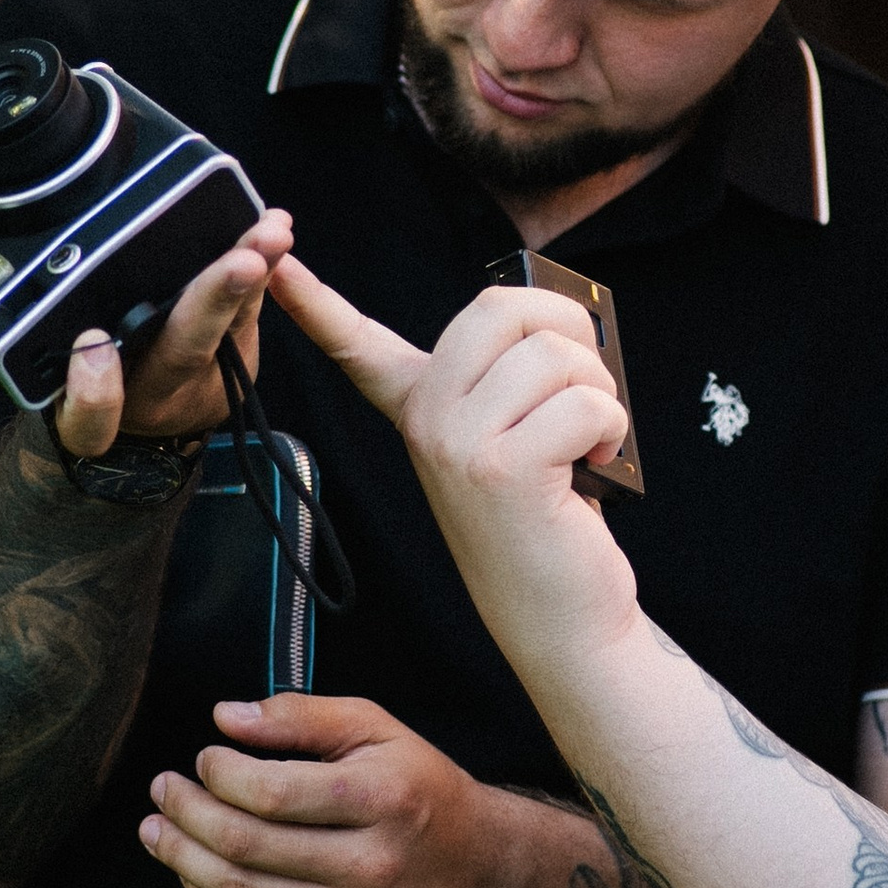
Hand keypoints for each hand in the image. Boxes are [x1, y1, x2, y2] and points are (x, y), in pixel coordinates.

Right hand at [0, 134, 294, 454]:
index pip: (85, 419)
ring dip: (252, 276)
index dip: (92, 394)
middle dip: (208, 307)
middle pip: (176, 357)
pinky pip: (251, 312)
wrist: (127, 423)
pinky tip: (273, 228)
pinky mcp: (231, 354)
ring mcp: (192, 378)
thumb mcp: (3, 314)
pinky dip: (264, 268)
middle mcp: (140, 395)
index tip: (92, 352)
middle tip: (241, 260)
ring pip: (226, 334)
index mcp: (78, 397)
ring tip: (270, 229)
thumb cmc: (60, 350)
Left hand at [139, 690, 526, 887]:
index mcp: (383, 799)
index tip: (202, 758)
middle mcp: (372, 864)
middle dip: (188, 815)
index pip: (272, 793)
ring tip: (157, 831)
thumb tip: (225, 717)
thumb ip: (301, 716)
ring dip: (184, 861)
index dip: (218, 775)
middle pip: (248, 846)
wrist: (482, 872)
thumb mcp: (378, 729)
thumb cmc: (423, 789)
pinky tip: (191, 872)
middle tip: (162, 791)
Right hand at [269, 258, 640, 668]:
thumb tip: (568, 312)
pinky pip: (584, 401)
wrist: (561, 621)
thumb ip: (521, 370)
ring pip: (555, 354)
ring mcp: (453, 443)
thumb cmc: (552, 518)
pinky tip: (595, 465)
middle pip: (502, 306)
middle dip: (570, 330)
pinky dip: (611, 426)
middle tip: (584, 386)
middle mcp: (424, 420)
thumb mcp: (521, 428)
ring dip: (601, 391)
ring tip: (590, 440)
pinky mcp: (500, 468)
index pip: (356, 342)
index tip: (276, 265)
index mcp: (420, 406)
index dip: (313, 299)